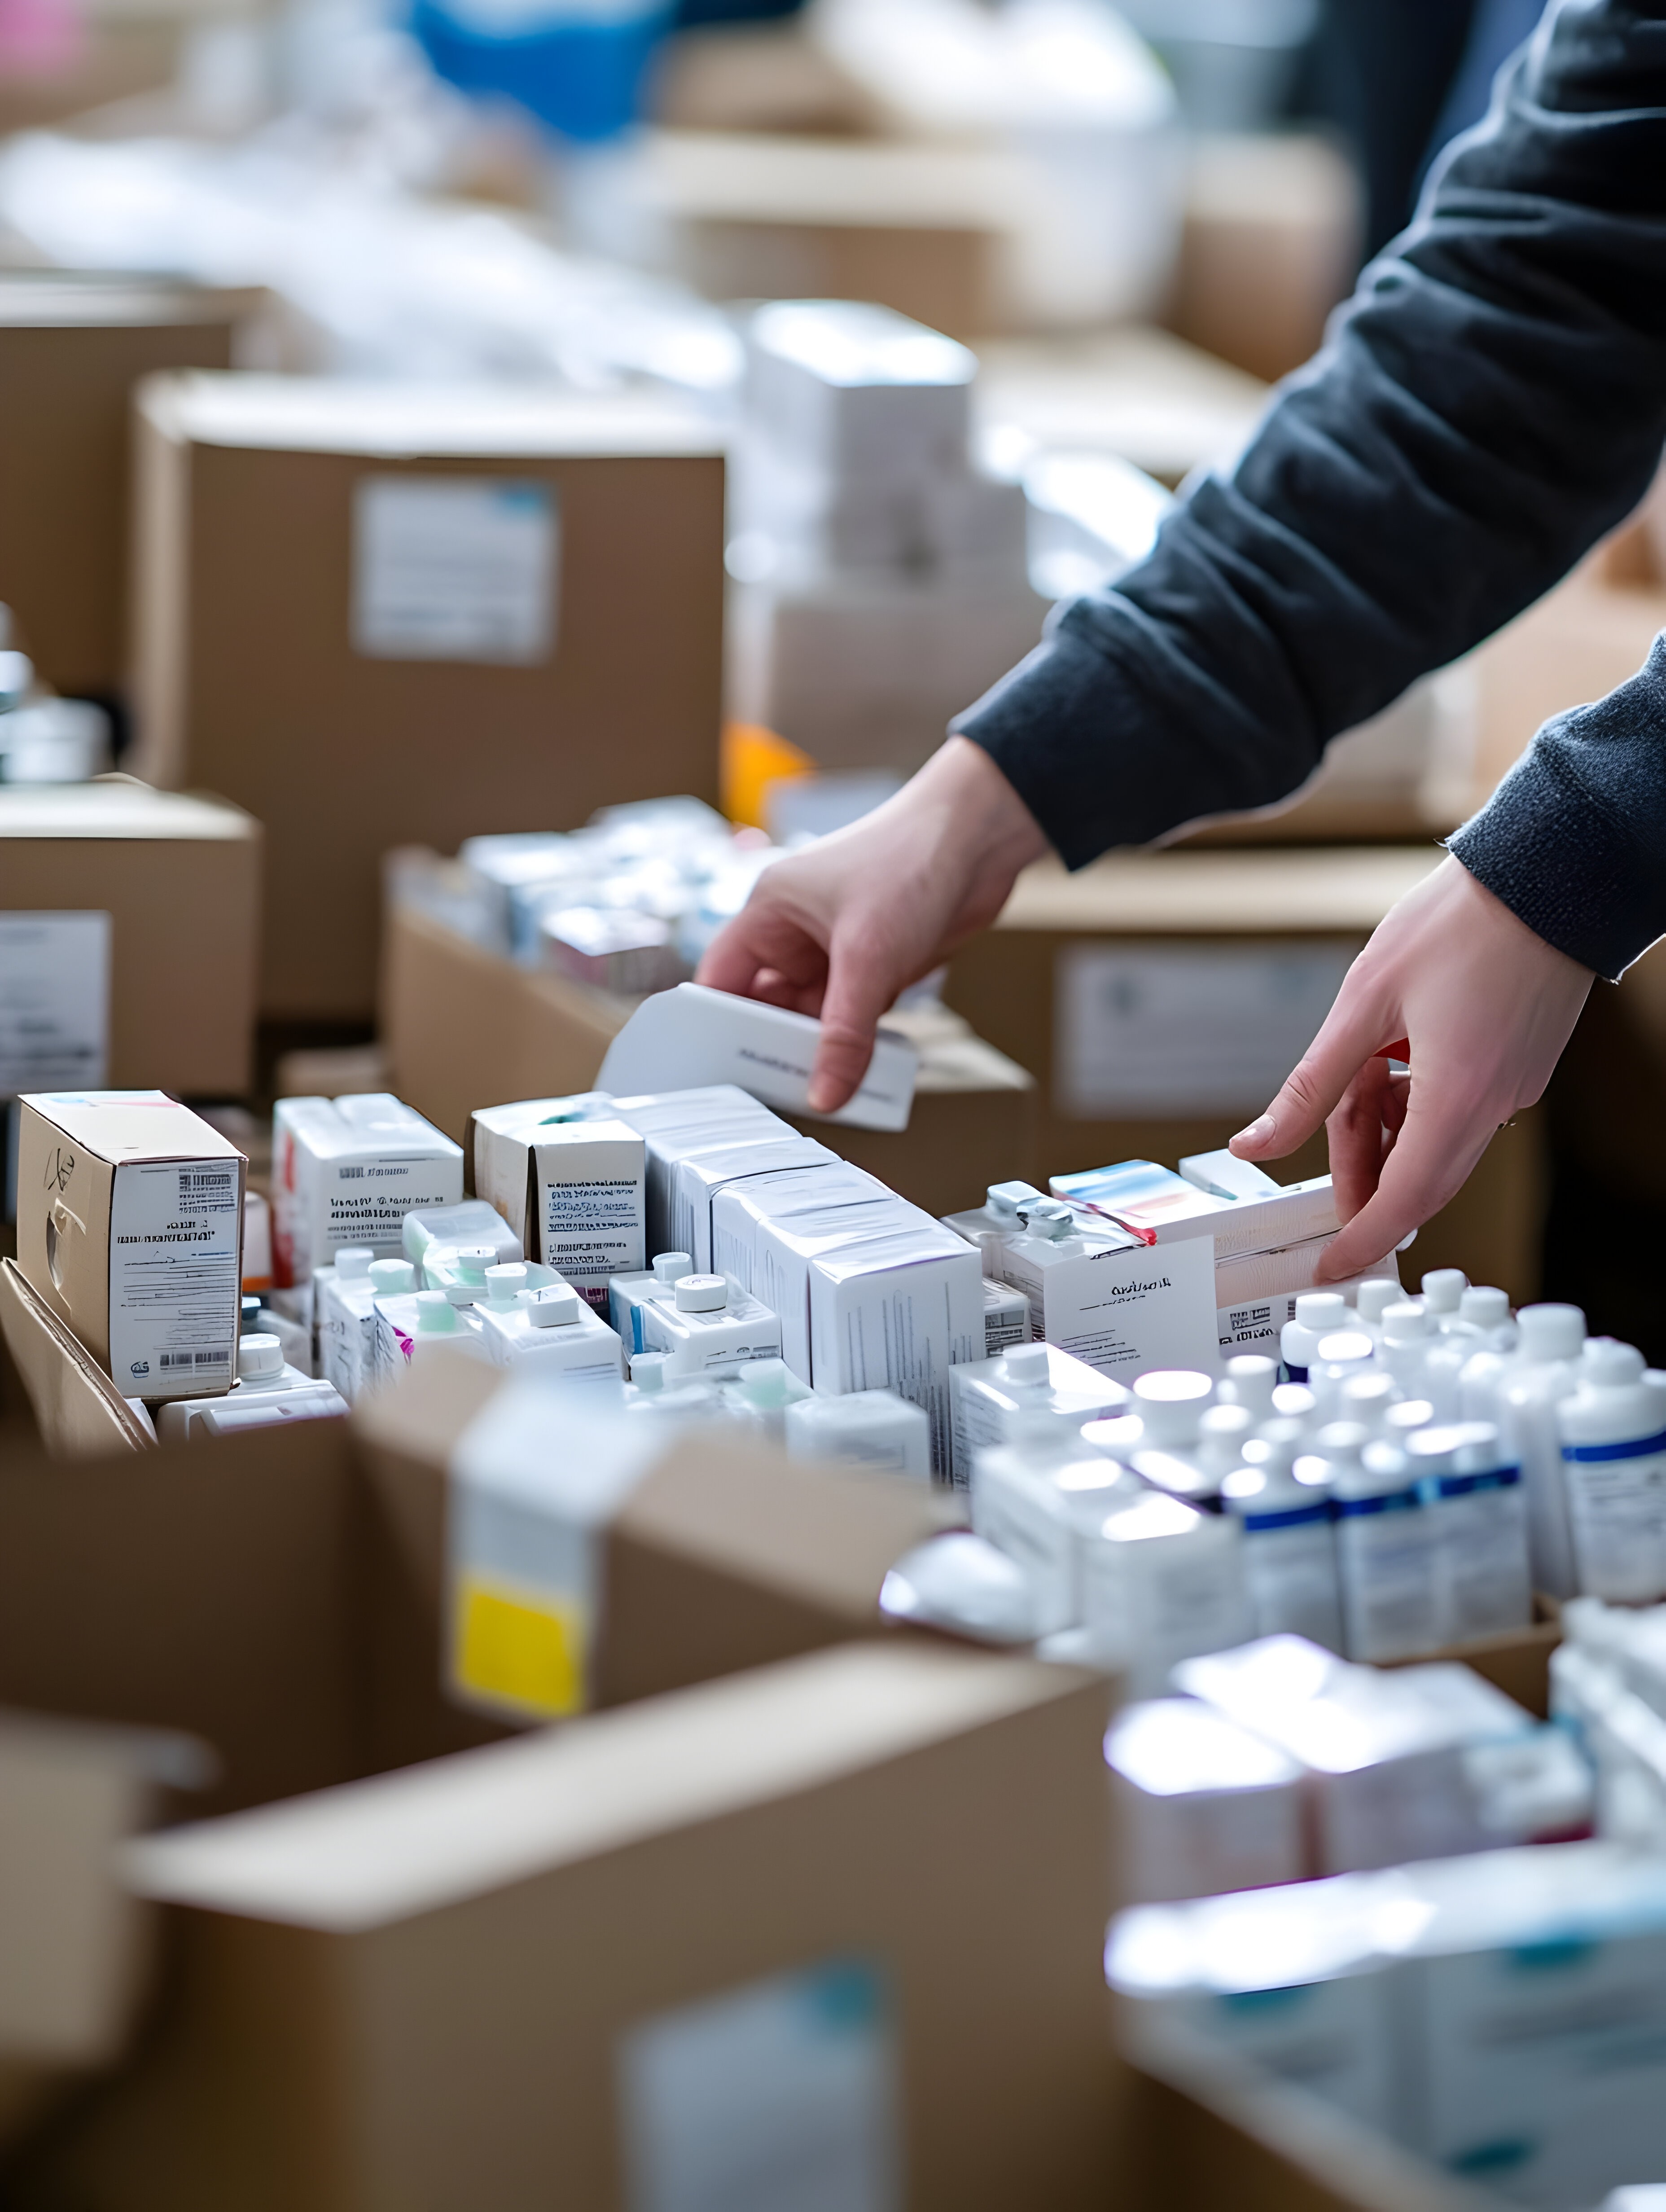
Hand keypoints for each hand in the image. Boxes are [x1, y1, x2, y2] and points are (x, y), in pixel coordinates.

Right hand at [696, 737, 1048, 1109]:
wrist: (981, 839)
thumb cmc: (911, 858)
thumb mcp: (869, 956)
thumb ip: (845, 1032)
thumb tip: (825, 1092)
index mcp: (770, 912)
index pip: (721, 979)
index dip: (715, 1026)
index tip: (721, 1073)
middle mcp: (796, 932)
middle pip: (767, 1007)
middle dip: (774, 1048)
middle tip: (779, 1094)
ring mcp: (836, 951)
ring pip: (813, 1018)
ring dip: (821, 1051)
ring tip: (825, 1092)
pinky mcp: (874, 966)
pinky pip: (852, 1018)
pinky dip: (857, 1044)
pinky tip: (863, 1072)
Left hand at [1229, 855, 1593, 1280]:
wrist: (1545, 876)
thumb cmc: (1457, 925)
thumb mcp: (1362, 1003)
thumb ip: (1310, 1085)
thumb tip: (1256, 1143)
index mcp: (1456, 1095)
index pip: (1405, 1199)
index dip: (1363, 1240)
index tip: (1333, 1269)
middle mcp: (1494, 1104)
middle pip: (1421, 1178)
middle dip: (1367, 1179)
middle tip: (1328, 1156)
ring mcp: (1514, 1089)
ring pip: (1439, 1144)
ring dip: (1390, 1133)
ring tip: (1361, 1083)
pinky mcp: (1520, 1069)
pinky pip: (1461, 1113)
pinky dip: (1419, 1106)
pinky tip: (1396, 1066)